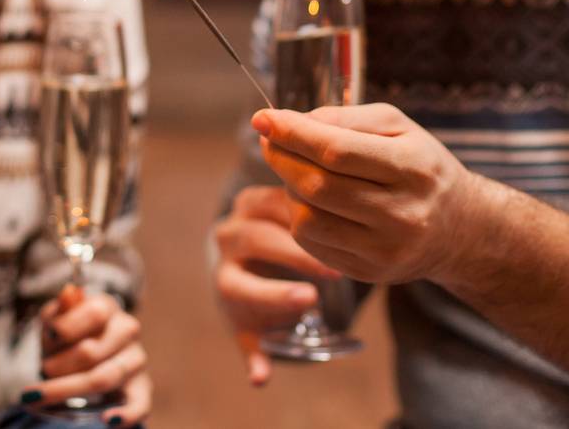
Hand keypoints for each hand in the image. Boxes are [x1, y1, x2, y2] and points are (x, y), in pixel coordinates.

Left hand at [32, 285, 151, 425]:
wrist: (81, 357)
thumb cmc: (66, 336)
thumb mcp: (56, 319)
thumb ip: (60, 310)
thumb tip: (69, 293)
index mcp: (108, 307)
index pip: (95, 313)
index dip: (67, 327)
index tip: (48, 337)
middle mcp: (127, 331)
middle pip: (91, 352)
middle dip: (57, 366)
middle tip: (42, 370)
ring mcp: (136, 361)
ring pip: (103, 378)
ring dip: (65, 389)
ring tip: (38, 396)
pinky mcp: (141, 389)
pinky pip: (140, 405)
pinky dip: (126, 415)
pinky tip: (109, 420)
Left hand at [212, 184, 344, 385]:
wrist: (236, 264)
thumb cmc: (252, 306)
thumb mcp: (252, 332)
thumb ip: (258, 353)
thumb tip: (259, 379)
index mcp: (226, 282)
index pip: (245, 289)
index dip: (277, 296)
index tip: (312, 301)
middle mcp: (226, 243)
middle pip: (259, 242)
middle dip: (298, 255)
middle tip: (336, 269)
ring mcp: (238, 214)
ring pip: (269, 206)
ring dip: (307, 219)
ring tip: (343, 232)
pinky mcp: (253, 194)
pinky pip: (279, 188)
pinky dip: (305, 197)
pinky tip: (337, 206)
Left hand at [253, 104, 481, 286]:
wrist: (459, 228)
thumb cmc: (421, 166)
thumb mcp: (397, 127)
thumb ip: (345, 118)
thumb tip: (291, 122)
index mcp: (413, 168)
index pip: (337, 151)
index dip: (293, 133)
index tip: (263, 118)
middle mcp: (402, 214)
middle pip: (318, 186)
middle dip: (282, 158)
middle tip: (270, 141)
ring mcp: (385, 250)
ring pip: (308, 219)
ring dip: (288, 189)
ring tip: (296, 171)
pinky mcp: (369, 273)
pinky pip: (312, 244)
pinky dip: (300, 217)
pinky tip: (310, 200)